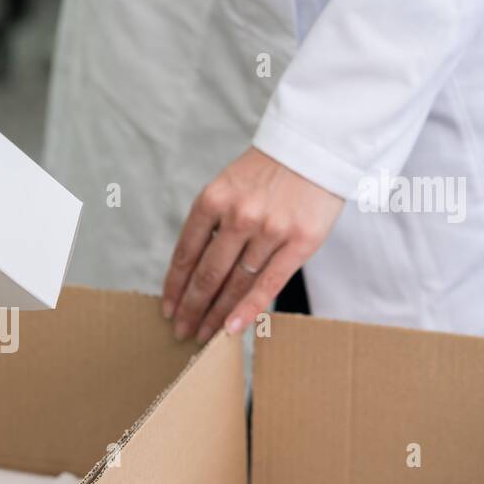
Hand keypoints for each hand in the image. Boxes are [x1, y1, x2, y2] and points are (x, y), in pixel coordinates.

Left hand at [161, 147, 343, 342]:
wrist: (316, 147)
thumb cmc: (268, 172)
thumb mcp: (228, 186)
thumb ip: (211, 223)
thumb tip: (193, 270)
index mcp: (213, 199)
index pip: (185, 254)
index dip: (174, 286)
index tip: (167, 309)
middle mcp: (238, 216)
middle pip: (207, 274)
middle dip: (190, 308)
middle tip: (180, 331)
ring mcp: (270, 230)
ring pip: (235, 284)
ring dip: (215, 315)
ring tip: (203, 336)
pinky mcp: (300, 242)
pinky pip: (268, 284)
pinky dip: (247, 310)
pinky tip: (230, 329)